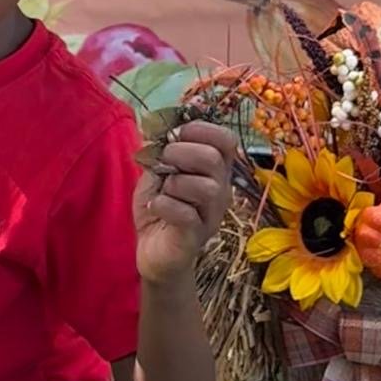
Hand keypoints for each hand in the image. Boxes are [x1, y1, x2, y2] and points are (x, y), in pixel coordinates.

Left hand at [134, 120, 234, 285]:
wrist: (153, 252)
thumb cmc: (160, 208)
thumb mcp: (155, 174)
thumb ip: (158, 152)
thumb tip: (153, 128)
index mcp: (214, 170)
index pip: (227, 140)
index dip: (202, 129)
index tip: (176, 134)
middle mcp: (220, 190)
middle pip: (214, 159)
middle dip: (182, 153)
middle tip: (164, 162)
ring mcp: (211, 215)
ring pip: (206, 188)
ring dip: (175, 183)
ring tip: (163, 191)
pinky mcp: (196, 236)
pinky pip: (186, 214)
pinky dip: (164, 205)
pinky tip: (155, 206)